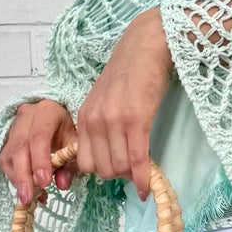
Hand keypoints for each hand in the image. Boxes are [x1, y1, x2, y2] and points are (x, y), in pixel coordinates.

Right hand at [0, 100, 75, 206]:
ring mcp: (13, 128)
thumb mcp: (75, 143)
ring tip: (30, 197)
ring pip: (9, 156)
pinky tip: (27, 189)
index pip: (38, 136)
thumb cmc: (66, 130)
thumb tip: (62, 184)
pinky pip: (5, 162)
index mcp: (47, 111)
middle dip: (24, 176)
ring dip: (18, 180)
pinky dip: (15, 178)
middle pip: (19, 147)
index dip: (39, 161)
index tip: (44, 182)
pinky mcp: (6, 141)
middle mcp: (26, 117)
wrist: (56, 118)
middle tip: (29, 197)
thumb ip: (70, 164)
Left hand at [75, 8, 172, 200]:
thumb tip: (109, 156)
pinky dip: (142, 178)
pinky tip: (148, 186)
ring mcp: (114, 120)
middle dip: (118, 176)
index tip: (117, 169)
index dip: (102, 171)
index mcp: (84, 117)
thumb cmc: (129, 72)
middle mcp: (95, 120)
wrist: (146, 45)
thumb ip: (100, 126)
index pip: (84, 162)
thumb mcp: (104, 100)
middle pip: (101, 169)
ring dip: (132, 176)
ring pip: (119, 167)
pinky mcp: (137, 119)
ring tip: (143, 169)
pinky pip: (137, 159)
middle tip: (133, 170)